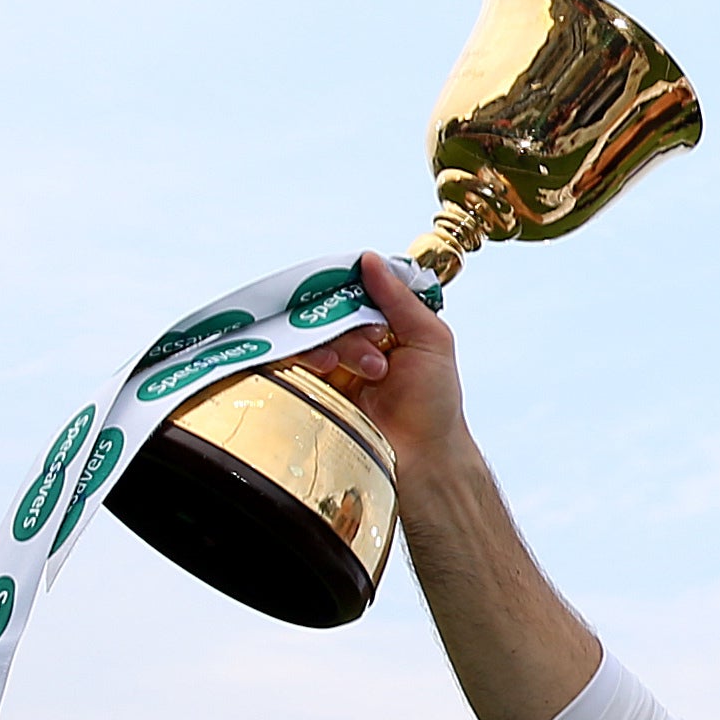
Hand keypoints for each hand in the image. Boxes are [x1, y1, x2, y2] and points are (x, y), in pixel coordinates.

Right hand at [283, 251, 474, 478]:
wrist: (423, 460)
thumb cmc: (434, 406)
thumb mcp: (431, 341)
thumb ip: (400, 299)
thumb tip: (369, 259)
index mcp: (374, 328)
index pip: (346, 293)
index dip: (346, 288)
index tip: (355, 292)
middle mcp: (345, 344)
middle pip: (322, 312)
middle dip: (348, 323)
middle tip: (378, 343)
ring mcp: (324, 369)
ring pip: (304, 335)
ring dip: (334, 345)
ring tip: (368, 370)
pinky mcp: (305, 393)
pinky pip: (284, 364)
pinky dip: (303, 360)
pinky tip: (326, 370)